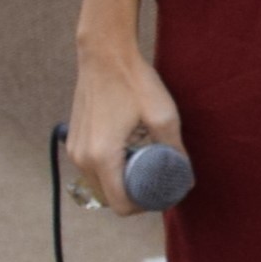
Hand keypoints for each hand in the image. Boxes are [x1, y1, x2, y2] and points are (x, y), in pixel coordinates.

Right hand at [65, 37, 182, 215]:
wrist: (105, 54)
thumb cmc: (134, 83)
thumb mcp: (164, 117)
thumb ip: (175, 151)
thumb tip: (186, 178)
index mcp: (102, 157)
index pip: (121, 205)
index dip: (145, 207)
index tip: (163, 194)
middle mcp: (82, 158)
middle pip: (109, 198)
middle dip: (135, 196)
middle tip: (158, 183)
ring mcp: (74, 149)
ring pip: (99, 184)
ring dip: (122, 183)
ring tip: (146, 167)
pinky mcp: (74, 140)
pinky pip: (92, 169)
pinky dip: (110, 170)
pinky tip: (130, 155)